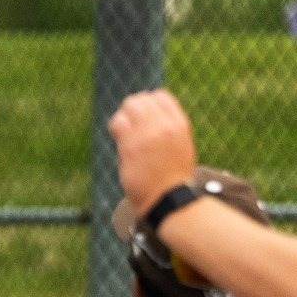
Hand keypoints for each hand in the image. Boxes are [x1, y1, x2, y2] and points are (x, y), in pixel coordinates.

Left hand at [108, 89, 197, 212]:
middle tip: (130, 126)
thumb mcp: (181, 148)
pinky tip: (119, 140)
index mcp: (180, 124)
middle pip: (142, 99)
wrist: (168, 200)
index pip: (160, 96)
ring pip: (129, 106)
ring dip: (123, 118)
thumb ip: (168, 130)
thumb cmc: (172, 179)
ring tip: (124, 134)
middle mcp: (165, 125)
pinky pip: (118, 122)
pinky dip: (115, 128)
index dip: (148, 103)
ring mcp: (149, 133)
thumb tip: (149, 117)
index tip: (143, 117)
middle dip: (132, 109)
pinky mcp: (132, 144)